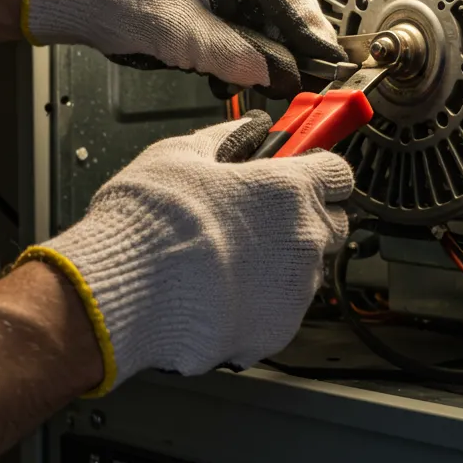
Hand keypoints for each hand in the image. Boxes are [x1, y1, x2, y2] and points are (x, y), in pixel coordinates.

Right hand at [17, 111, 351, 393]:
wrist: (125, 290)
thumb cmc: (150, 221)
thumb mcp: (180, 155)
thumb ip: (224, 140)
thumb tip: (243, 130)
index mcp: (289, 190)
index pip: (338, 174)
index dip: (316, 172)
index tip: (302, 172)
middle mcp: (304, 240)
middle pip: (332, 224)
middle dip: (305, 218)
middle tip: (261, 217)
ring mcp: (295, 290)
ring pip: (306, 271)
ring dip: (281, 264)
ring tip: (227, 260)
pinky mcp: (276, 332)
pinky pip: (281, 312)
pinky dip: (260, 304)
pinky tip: (219, 292)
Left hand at [22, 0, 341, 98]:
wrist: (82, 3)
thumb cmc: (114, 1)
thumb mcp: (179, 36)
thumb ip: (232, 55)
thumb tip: (277, 73)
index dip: (306, 21)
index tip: (324, 52)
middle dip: (298, 30)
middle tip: (313, 66)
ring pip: (270, 4)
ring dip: (276, 40)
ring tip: (281, 73)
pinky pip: (249, 15)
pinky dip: (255, 42)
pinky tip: (250, 67)